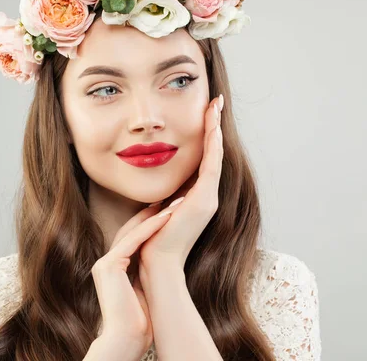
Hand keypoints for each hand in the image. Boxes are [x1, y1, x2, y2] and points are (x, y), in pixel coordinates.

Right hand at [91, 203, 173, 359]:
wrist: (126, 338)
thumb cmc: (139, 320)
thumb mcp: (144, 290)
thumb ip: (146, 274)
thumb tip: (164, 266)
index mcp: (115, 267)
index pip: (135, 236)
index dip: (153, 221)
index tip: (172, 208)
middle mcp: (107, 262)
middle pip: (132, 228)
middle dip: (153, 212)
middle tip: (174, 197)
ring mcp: (105, 263)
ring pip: (132, 231)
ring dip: (155, 215)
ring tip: (176, 202)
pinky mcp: (108, 266)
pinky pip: (132, 241)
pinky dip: (150, 227)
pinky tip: (167, 216)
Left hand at [139, 94, 224, 268]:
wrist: (156, 264)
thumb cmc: (151, 240)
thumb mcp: (158, 210)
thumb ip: (165, 196)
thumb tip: (161, 185)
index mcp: (197, 197)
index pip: (204, 158)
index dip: (205, 135)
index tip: (205, 113)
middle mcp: (208, 195)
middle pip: (214, 152)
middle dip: (214, 125)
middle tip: (215, 101)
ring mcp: (209, 197)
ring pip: (215, 154)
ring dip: (214, 128)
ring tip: (215, 106)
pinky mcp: (205, 199)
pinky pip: (212, 164)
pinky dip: (212, 144)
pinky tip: (211, 125)